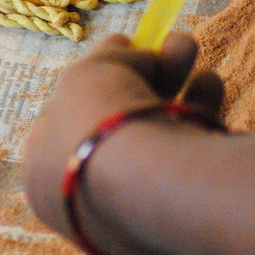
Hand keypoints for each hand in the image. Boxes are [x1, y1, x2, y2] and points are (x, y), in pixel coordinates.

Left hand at [24, 32, 223, 244]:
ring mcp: (127, 206)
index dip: (97, 72)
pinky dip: (198, 110)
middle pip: (117, 115)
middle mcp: (84, 191)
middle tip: (164, 43)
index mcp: (44, 168)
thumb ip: (106, 58)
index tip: (124, 42)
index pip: (70, 110)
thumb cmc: (99, 121)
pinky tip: (210, 82)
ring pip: (152, 129)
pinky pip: (183, 150)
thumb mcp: (89, 71)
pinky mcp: (173, 212)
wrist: (147, 184)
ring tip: (187, 45)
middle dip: (144, 71)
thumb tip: (127, 48)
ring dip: (173, 80)